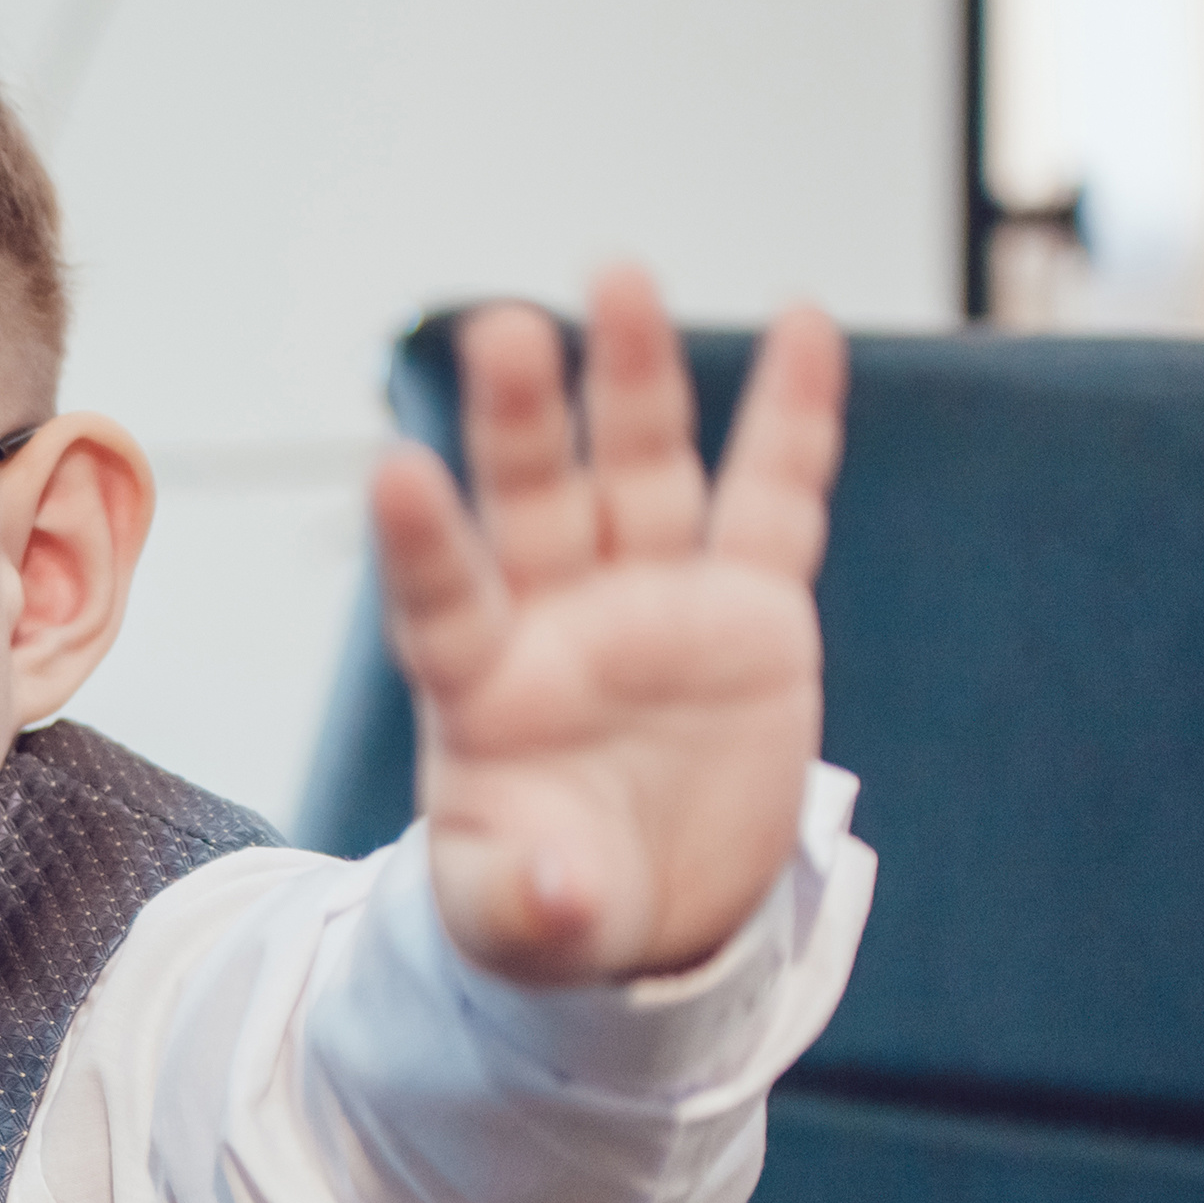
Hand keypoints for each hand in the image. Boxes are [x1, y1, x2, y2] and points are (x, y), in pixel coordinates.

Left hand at [371, 265, 844, 986]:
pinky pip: (774, 501)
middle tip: (500, 328)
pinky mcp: (749, 607)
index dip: (422, 543)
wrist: (650, 900)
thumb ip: (526, 905)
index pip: (440, 599)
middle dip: (519, 419)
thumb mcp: (520, 925)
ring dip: (634, 379)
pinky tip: (808, 325)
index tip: (395, 471)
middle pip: (534, 501)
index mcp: (478, 684)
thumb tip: (558, 895)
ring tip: (619, 276)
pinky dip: (793, 419)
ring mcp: (654, 599)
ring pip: (642, 471)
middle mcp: (557, 616)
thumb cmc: (551, 900)